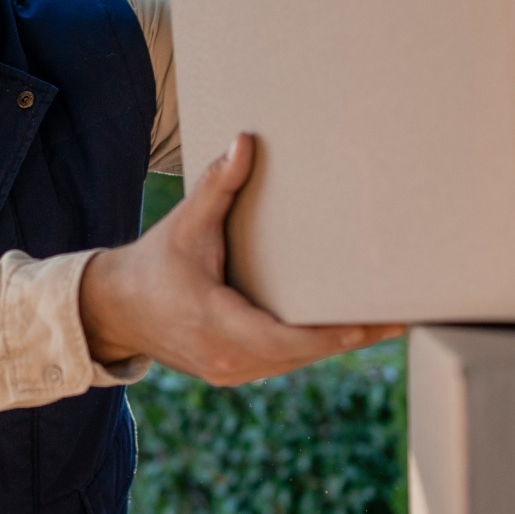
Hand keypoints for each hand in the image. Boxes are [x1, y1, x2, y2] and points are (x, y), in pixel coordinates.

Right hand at [79, 132, 404, 385]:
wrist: (115, 309)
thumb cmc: (153, 263)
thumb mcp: (186, 223)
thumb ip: (218, 184)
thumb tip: (245, 140)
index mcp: (215, 322)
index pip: (285, 339)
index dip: (330, 336)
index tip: (371, 325)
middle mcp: (225, 357)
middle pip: (301, 355)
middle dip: (349, 338)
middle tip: (399, 319)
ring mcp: (228, 372)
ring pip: (293, 363)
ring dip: (334, 346)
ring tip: (383, 326)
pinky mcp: (230, 373)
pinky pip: (279, 364)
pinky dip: (309, 349)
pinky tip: (341, 333)